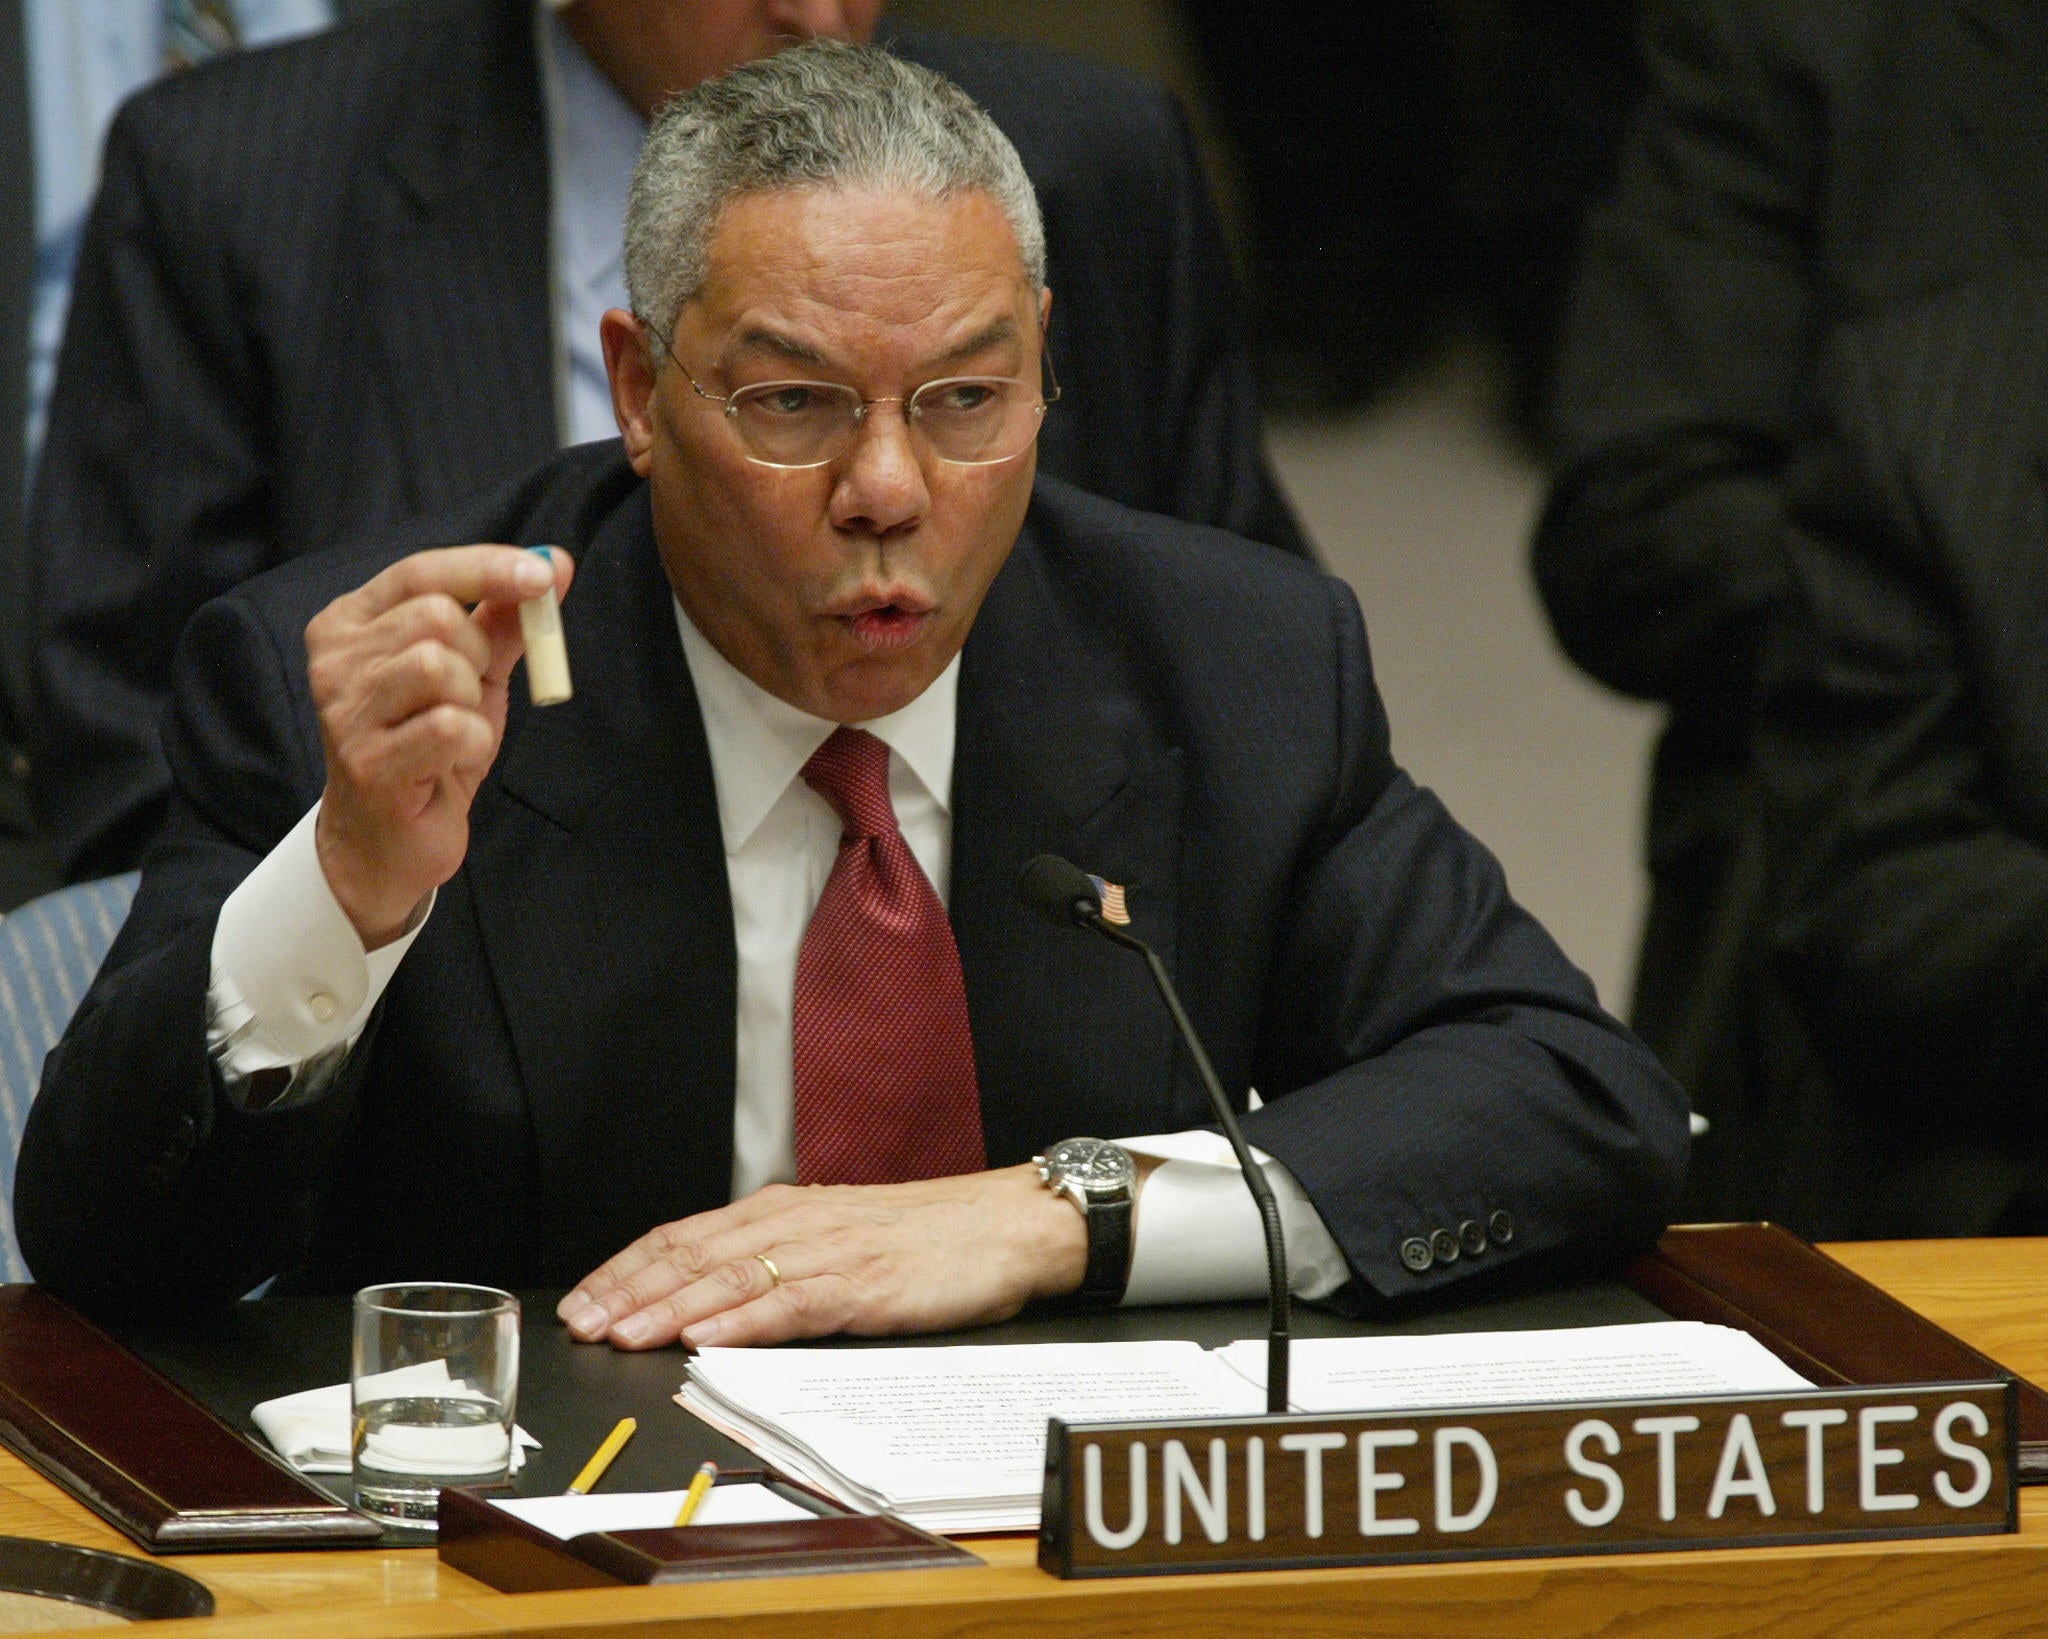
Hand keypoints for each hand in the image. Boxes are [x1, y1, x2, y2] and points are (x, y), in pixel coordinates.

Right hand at [307, 545, 572, 945]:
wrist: (393, 839)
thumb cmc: (430, 746)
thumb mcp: (473, 671)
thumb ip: (505, 618)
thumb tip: (555, 563)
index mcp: (351, 622)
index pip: (420, 572)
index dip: (487, 567)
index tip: (544, 575)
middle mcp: (334, 659)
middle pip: (436, 617)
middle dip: (478, 653)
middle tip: (467, 695)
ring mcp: (343, 712)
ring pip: (439, 667)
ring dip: (471, 700)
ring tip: (453, 730)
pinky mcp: (367, 763)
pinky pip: (450, 727)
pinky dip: (474, 741)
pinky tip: (452, 762)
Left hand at [556, 1165, 1090, 1348]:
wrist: (1008, 1224)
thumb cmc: (929, 1238)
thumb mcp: (841, 1239)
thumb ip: (781, 1262)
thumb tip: (713, 1301)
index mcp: (784, 1211)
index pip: (684, 1236)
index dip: (626, 1269)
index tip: (581, 1300)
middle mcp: (796, 1222)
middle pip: (692, 1255)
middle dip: (628, 1291)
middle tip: (579, 1324)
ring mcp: (828, 1251)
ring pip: (730, 1278)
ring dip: (669, 1309)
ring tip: (622, 1335)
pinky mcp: (864, 1283)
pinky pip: (791, 1303)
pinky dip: (743, 1322)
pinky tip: (707, 1341)